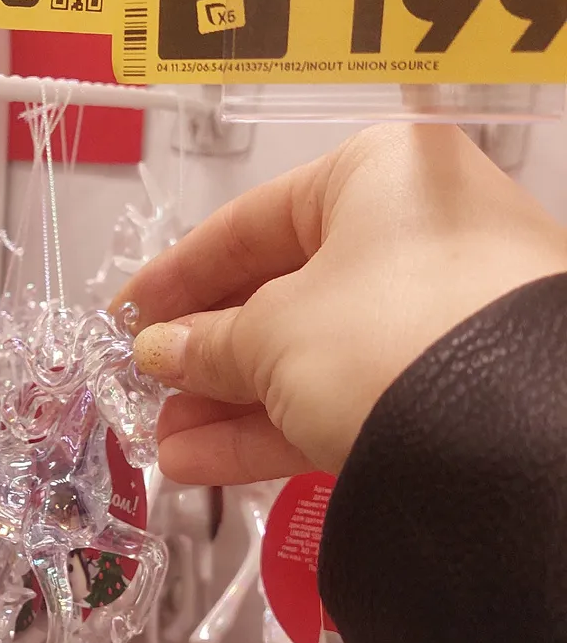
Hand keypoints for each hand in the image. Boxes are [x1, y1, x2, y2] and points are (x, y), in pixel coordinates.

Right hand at [112, 124, 566, 483]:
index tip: (125, 315)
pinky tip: (202, 463)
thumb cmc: (384, 336)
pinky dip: (272, 428)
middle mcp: (414, 234)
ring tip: (163, 443)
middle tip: (144, 387)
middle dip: (202, 354)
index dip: (175, 275)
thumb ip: (206, 344)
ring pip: (306, 355)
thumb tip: (156, 353)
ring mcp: (437, 316)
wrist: (517, 442)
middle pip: (278, 294)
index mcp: (375, 179)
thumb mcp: (272, 335)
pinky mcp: (447, 389)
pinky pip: (341, 396)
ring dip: (227, 402)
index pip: (248, 222)